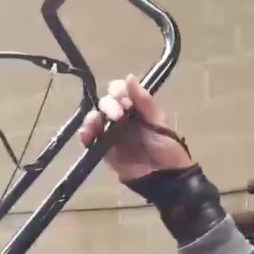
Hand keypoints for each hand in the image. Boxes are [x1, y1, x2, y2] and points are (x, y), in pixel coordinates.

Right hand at [77, 74, 192, 181]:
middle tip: (118, 115)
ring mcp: (112, 134)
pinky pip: (91, 139)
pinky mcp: (104, 150)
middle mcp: (122, 118)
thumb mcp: (158, 121)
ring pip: (95, 119)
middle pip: (105, 103)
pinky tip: (86, 135)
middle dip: (109, 105)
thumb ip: (143, 101)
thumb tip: (128, 76)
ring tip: (96, 124)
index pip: (119, 91)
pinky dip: (85, 135)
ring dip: (92, 118)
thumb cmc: (167, 147)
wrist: (166, 176)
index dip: (117, 91)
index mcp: (136, 108)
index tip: (124, 100)